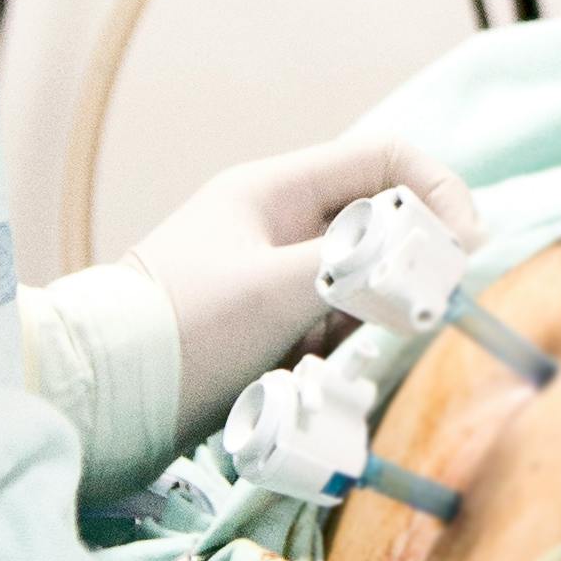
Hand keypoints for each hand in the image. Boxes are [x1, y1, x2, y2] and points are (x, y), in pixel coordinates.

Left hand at [131, 119, 478, 437]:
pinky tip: (327, 385)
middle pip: (379, 228)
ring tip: (358, 359)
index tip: (466, 250)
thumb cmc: (177, 330)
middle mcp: (276, 228)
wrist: (94, 400)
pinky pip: (329, 334)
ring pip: (360, 287)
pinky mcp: (262, 337)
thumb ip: (361, 269)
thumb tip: (432, 267)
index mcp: (276, 190)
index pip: (384, 160)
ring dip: (376, 321)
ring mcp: (269, 283)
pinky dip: (343, 356)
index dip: (437, 193)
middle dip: (410, 269)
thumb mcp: (275, 290)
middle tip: (427, 314)